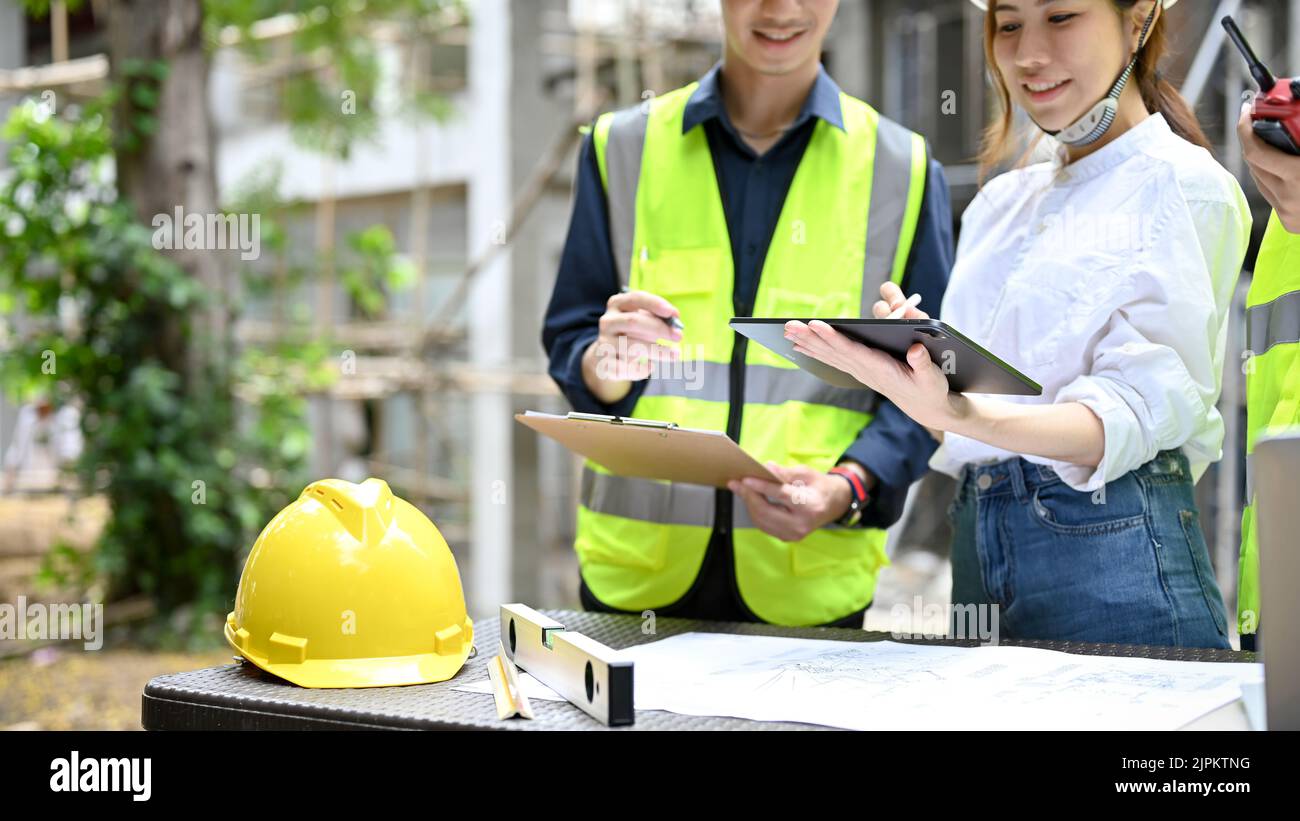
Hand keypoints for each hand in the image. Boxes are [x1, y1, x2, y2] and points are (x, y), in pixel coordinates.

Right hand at [582, 290, 682, 401]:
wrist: (608, 357)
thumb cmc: (633, 334)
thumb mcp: (644, 322)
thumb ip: (658, 319)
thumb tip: (675, 322)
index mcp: (616, 304)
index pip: (635, 298)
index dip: (655, 304)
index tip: (674, 313)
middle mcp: (607, 321)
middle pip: (633, 322)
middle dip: (659, 328)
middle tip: (678, 336)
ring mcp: (604, 343)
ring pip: (632, 347)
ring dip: (657, 351)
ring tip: (675, 355)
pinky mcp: (604, 364)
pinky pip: (627, 367)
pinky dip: (643, 369)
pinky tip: (650, 366)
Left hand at [727, 463, 852, 542]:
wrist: (833, 505)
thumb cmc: (820, 486)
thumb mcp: (807, 473)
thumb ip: (786, 472)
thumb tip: (766, 467)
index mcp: (810, 506)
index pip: (781, 495)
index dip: (761, 487)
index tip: (745, 479)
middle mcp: (801, 524)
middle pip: (766, 511)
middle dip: (748, 496)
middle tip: (735, 483)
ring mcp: (794, 534)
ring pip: (762, 520)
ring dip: (749, 504)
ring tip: (741, 489)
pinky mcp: (787, 537)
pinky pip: (764, 525)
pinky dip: (755, 512)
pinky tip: (751, 499)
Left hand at [784, 286, 962, 431]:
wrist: (926, 407)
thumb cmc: (931, 390)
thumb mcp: (932, 378)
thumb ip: (923, 364)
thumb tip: (915, 350)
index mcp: (880, 369)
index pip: (851, 350)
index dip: (832, 337)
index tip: (815, 325)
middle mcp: (865, 370)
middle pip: (833, 351)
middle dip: (810, 337)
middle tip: (788, 325)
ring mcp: (861, 371)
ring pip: (829, 354)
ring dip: (808, 342)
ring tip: (788, 332)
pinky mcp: (861, 370)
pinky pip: (834, 359)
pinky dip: (817, 350)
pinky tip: (802, 346)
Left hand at [1239, 101, 1299, 232]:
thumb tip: (1296, 109)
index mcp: (1299, 176)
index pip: (1255, 153)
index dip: (1245, 130)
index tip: (1246, 113)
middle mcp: (1288, 197)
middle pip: (1253, 164)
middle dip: (1251, 140)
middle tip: (1255, 119)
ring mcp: (1286, 212)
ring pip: (1259, 179)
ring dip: (1261, 159)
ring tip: (1268, 139)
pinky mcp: (1287, 222)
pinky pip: (1269, 193)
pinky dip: (1271, 176)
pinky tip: (1278, 162)